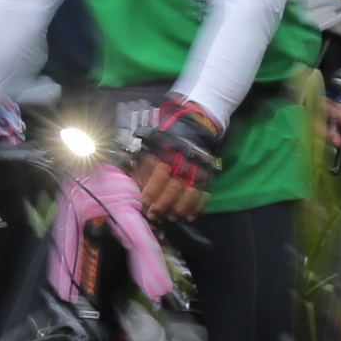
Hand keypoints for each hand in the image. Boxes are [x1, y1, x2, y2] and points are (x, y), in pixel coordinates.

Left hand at [135, 99, 223, 220]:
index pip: (160, 173)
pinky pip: (205, 193)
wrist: (195, 123)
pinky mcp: (207, 173)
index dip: (152, 190)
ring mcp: (197, 169)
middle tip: (154, 215)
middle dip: (163, 204)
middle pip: (174, 187)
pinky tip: (190, 216)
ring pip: (190, 193)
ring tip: (171, 217)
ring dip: (180, 209)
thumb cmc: (166, 136)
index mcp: (167, 152)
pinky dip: (198, 206)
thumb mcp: (150, 143)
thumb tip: (133, 183)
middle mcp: (183, 162)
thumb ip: (142, 161)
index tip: (144, 202)